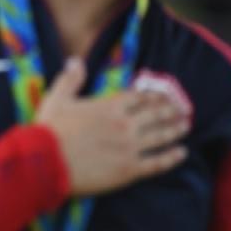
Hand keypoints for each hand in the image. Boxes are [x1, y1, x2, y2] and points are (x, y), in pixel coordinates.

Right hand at [36, 58, 189, 196]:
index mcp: (110, 106)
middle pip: (156, 114)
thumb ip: (70, 80)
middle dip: (170, 111)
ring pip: (161, 136)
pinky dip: (172, 157)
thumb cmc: (49, 131)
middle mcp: (124, 125)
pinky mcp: (129, 169)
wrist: (46, 162)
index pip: (140, 97)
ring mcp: (129, 148)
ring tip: (184, 127)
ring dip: (175, 130)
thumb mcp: (57, 99)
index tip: (163, 96)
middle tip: (182, 110)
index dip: (154, 96)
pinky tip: (181, 153)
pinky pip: (157, 162)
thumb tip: (75, 60)